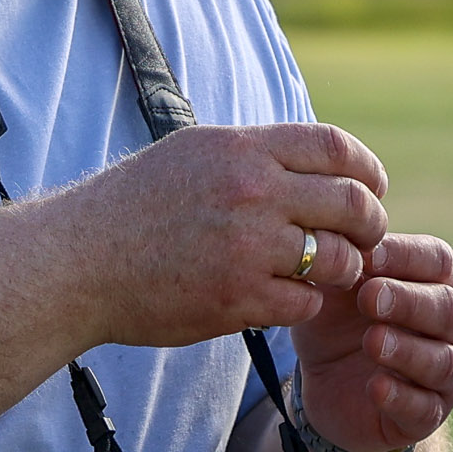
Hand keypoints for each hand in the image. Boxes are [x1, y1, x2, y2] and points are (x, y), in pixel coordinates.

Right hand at [54, 123, 386, 349]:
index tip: (374, 188)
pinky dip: (305, 303)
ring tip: (326, 272)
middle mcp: (251, 192)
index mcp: (242, 149)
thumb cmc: (134, 208)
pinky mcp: (238, 298)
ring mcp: (247, 247)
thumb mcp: (193, 153)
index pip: (336, 148)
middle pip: (353, 204)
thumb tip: (314, 158)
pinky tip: (285, 297)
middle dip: (371, 224)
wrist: (77, 262)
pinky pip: (307, 302)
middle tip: (366, 238)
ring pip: (340, 259)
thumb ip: (254, 153)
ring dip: (343, 269)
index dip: (368, 171)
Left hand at [291, 233, 452, 451]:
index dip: (405, 257)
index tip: (365, 257)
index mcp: (436, 282)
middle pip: (447, 309)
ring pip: (442, 361)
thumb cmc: (337, 321)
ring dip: (408, 350)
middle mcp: (452, 325)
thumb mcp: (331, 288)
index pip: (438, 261)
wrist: (325, 386)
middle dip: (409, 302)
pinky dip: (402, 398)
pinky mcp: (428, 415)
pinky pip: (425, 409)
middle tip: (370, 297)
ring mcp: (445, 372)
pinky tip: (375, 387)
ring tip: (372, 342)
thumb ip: (338, 260)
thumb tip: (334, 227)